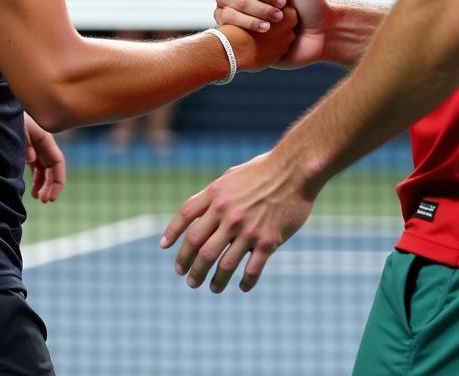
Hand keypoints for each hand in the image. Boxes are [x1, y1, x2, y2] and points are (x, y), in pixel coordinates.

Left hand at [24, 113, 65, 202]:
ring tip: (39, 198)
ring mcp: (35, 146)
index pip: (58, 162)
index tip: (51, 197)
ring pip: (45, 169)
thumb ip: (25, 144)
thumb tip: (32, 160)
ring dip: (44, 184)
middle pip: (53, 167)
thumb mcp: (18, 128)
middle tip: (44, 201)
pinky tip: (34, 190)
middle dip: (51, 185)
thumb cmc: (9, 118)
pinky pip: (37, 167)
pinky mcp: (28, 149)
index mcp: (45, 138)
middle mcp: (43, 143)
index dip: (58, 180)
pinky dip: (37, 179)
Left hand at [160, 151, 314, 292]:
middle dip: (189, 266)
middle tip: (187, 278)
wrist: (294, 170)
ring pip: (222, 264)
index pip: (186, 217)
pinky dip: (245, 282)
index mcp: (217, 196)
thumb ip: (215, 195)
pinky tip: (242, 286)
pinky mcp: (267, 242)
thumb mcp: (232, 176)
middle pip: (199, 247)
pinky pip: (251, 270)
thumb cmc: (264, 170)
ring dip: (213, 280)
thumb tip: (199, 211)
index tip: (165, 247)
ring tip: (211, 287)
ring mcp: (247, 230)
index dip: (172, 233)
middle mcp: (227, 214)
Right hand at [215, 0, 332, 67]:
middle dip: (255, 4)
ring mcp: (238, 15)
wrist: (320, 34)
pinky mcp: (240, 36)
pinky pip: (226, 31)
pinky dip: (246, 29)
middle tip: (280, 11)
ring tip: (271, 25)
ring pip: (224, 12)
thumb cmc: (311, 2)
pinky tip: (265, 32)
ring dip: (250, 18)